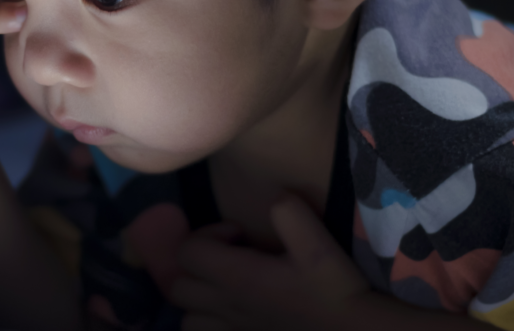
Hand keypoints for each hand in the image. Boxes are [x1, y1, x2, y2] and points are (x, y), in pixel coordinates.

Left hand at [169, 195, 370, 330]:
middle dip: (197, 267)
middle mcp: (225, 307)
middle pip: (179, 285)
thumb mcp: (319, 245)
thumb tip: (275, 196)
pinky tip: (233, 316)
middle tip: (228, 258)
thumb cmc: (335, 290)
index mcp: (236, 278)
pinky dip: (209, 327)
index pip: (187, 251)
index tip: (238, 233)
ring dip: (199, 301)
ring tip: (225, 289)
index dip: (207, 234)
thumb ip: (291, 214)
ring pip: (187, 318)